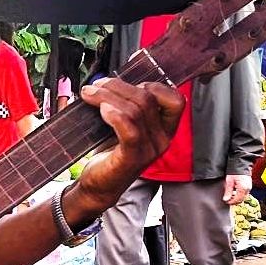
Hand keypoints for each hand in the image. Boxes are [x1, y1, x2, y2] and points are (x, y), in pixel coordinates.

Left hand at [69, 80, 183, 206]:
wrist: (98, 185)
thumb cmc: (110, 152)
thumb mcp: (123, 124)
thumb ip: (126, 103)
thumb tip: (110, 79)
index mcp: (164, 129)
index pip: (176, 100)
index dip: (154, 85)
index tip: (128, 83)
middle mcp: (161, 140)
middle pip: (148, 99)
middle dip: (118, 86)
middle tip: (96, 86)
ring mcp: (148, 150)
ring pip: (136, 110)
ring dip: (108, 96)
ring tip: (89, 94)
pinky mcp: (131, 159)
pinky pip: (129, 131)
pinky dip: (115, 115)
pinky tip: (102, 109)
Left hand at [223, 174, 251, 204]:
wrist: (240, 164)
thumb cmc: (235, 171)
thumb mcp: (229, 181)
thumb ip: (228, 191)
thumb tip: (226, 199)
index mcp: (243, 188)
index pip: (237, 199)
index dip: (231, 202)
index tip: (226, 201)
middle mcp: (247, 189)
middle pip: (241, 200)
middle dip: (234, 201)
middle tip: (228, 200)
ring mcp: (249, 187)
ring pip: (243, 197)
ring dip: (237, 198)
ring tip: (230, 196)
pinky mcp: (249, 186)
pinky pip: (244, 193)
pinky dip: (240, 195)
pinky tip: (234, 192)